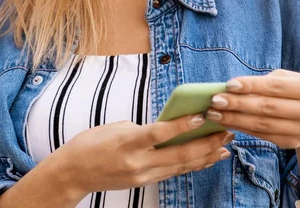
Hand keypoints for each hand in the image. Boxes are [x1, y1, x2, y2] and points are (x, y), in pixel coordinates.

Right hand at [51, 115, 233, 196]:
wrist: (74, 173)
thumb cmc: (91, 143)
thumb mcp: (116, 127)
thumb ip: (144, 128)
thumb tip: (168, 127)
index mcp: (128, 142)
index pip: (160, 133)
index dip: (182, 126)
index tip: (202, 117)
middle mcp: (138, 162)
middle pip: (179, 154)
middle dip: (206, 143)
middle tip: (225, 131)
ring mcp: (142, 175)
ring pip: (180, 166)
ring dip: (204, 156)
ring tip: (224, 145)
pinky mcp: (144, 182)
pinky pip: (172, 172)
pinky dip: (191, 164)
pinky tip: (205, 158)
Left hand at [205, 69, 299, 149]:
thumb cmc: (297, 92)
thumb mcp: (289, 80)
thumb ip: (266, 82)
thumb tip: (233, 88)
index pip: (275, 87)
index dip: (251, 86)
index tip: (228, 85)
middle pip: (267, 108)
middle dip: (238, 104)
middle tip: (215, 101)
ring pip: (262, 125)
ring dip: (235, 119)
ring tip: (214, 113)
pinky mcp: (292, 143)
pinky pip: (262, 135)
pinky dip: (242, 128)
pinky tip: (226, 122)